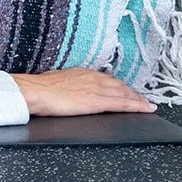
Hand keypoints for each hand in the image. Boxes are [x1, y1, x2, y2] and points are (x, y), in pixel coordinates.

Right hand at [10, 69, 155, 116]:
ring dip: (137, 99)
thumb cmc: (39, 88)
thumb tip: (65, 88)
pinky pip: (123, 104)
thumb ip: (66, 83)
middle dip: (131, 92)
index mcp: (81, 73)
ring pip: (124, 93)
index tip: (124, 90)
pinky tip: (146, 108)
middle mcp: (92, 78)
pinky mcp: (98, 101)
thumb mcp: (55, 81)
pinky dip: (137, 106)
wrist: (34, 91)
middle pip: (119, 85)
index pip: (106, 79)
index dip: (117, 85)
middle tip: (141, 99)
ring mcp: (97, 89)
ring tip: (146, 105)